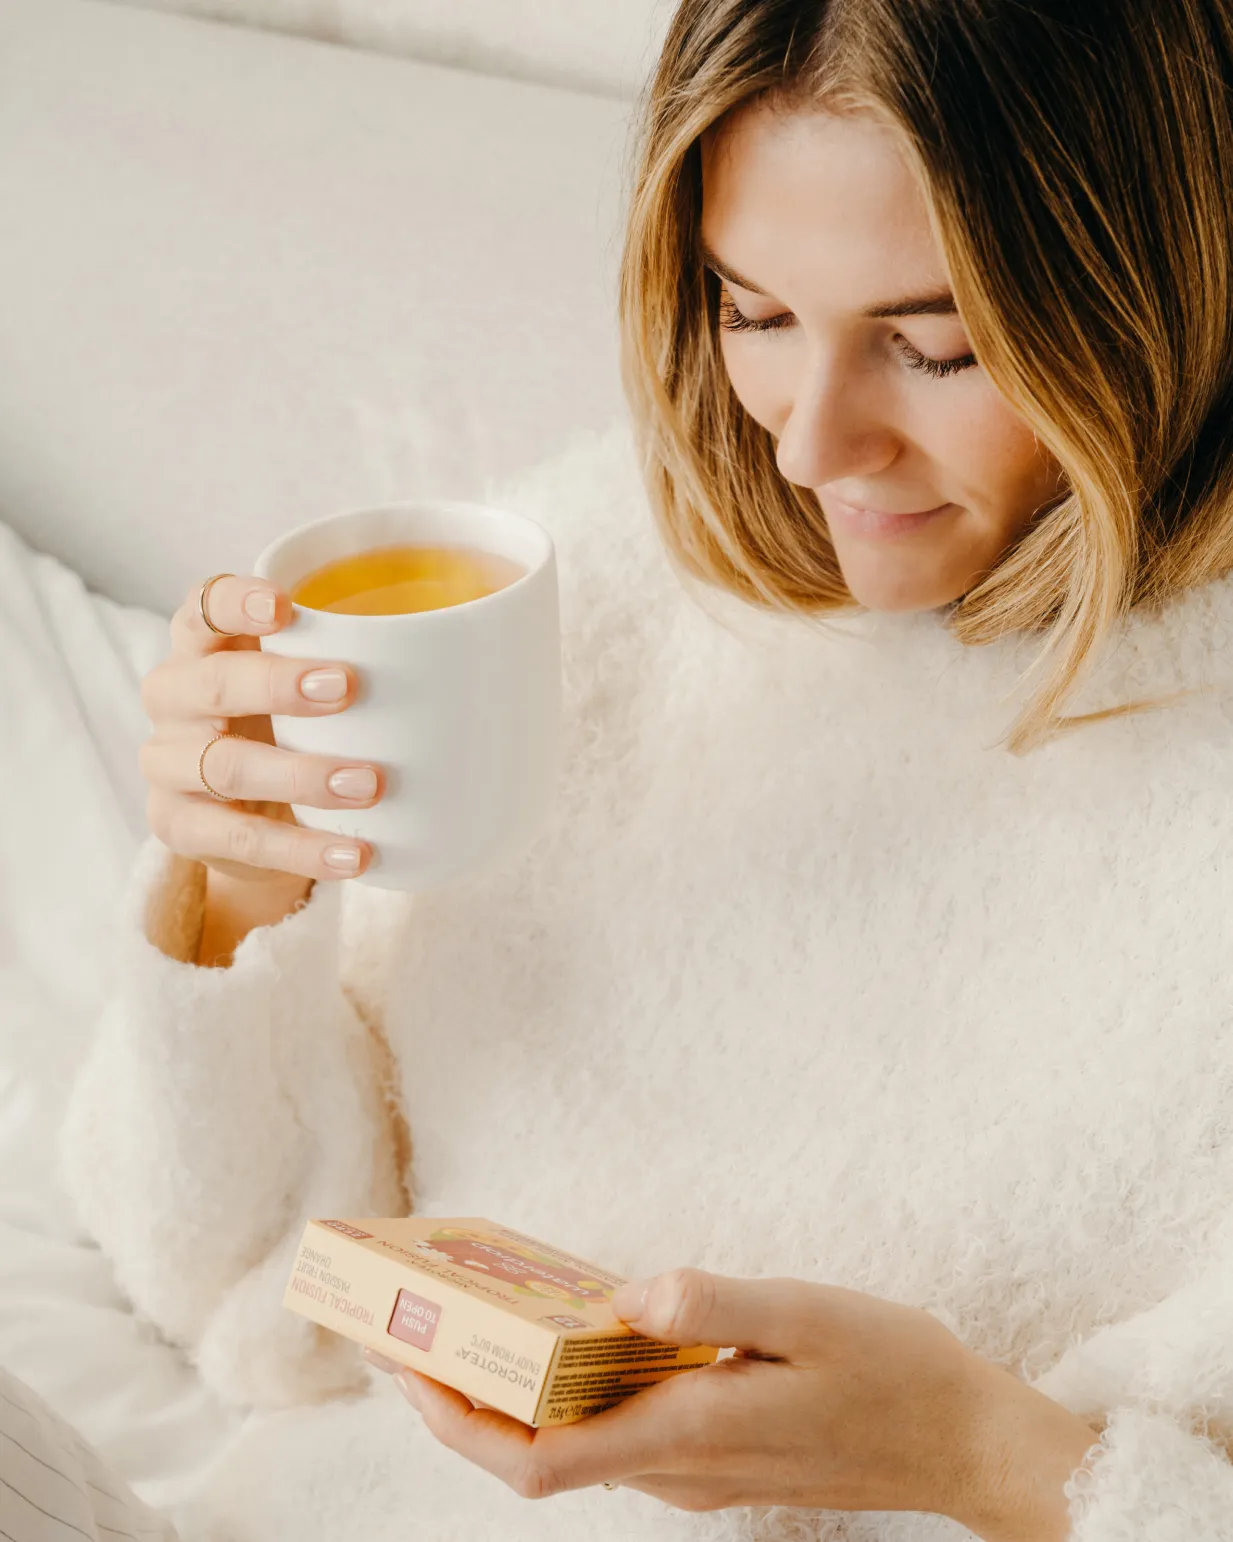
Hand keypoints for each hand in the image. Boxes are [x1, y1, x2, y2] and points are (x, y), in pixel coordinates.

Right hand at [140, 574, 384, 886]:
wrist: (249, 816)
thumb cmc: (289, 725)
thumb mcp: (308, 684)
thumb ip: (355, 658)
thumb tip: (475, 651)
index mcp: (202, 644)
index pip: (203, 607)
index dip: (236, 602)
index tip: (285, 606)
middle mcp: (174, 696)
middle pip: (213, 683)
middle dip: (279, 684)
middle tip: (349, 688)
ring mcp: (167, 763)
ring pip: (225, 765)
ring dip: (302, 774)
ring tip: (370, 785)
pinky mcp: (176, 824)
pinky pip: (237, 838)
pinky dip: (300, 849)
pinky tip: (353, 853)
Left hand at [371, 1269, 1099, 1534]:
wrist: (962, 1441)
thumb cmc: (893, 1372)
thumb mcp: (808, 1314)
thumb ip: (714, 1304)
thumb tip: (625, 1295)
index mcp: (686, 1434)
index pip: (534, 1460)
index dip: (454, 1423)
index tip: (402, 1370)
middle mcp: (677, 1468)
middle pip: (535, 1458)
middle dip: (461, 1406)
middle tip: (412, 1335)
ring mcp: (697, 1471)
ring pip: (572, 1448)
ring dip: (511, 1400)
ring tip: (478, 1326)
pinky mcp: (717, 1458)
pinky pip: (616, 1435)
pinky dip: (570, 1396)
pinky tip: (578, 1339)